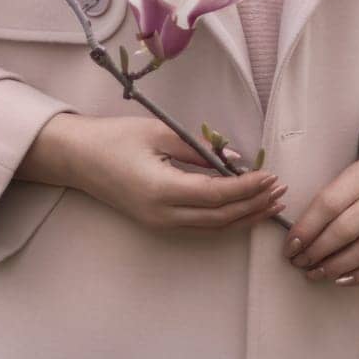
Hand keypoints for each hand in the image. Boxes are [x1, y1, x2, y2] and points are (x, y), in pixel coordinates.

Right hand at [59, 115, 288, 235]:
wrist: (78, 158)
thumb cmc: (115, 138)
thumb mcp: (159, 133)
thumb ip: (199, 148)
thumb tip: (234, 158)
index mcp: (163, 190)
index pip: (218, 194)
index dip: (248, 187)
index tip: (271, 175)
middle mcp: (164, 215)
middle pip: (221, 217)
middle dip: (254, 205)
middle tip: (281, 190)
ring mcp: (161, 223)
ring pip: (213, 226)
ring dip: (244, 215)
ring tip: (271, 202)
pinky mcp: (159, 222)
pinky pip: (201, 224)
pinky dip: (226, 217)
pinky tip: (242, 206)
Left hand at [282, 135, 358, 287]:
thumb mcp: (353, 177)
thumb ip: (330, 201)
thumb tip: (300, 239)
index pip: (328, 204)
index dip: (306, 229)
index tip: (290, 247)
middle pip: (345, 230)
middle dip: (317, 251)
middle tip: (300, 263)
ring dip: (334, 268)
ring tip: (315, 273)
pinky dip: (358, 275)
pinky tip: (340, 278)